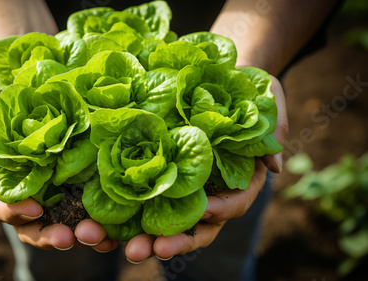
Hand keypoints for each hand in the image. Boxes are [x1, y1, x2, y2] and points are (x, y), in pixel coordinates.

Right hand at [0, 71, 118, 251]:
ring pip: (63, 223)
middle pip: (32, 225)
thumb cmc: (0, 83)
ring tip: (100, 237)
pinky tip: (117, 231)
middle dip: (50, 236)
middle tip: (70, 238)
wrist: (34, 70)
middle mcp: (27, 188)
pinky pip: (89, 208)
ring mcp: (55, 188)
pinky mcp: (80, 180)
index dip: (13, 211)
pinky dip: (101, 223)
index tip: (35, 208)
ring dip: (80, 235)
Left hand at [124, 75, 287, 262]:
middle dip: (175, 241)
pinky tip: (104, 225)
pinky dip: (126, 215)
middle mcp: (211, 191)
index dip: (221, 209)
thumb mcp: (268, 100)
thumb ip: (273, 130)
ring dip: (144, 237)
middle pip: (196, 226)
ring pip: (166, 221)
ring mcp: (184, 187)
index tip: (205, 210)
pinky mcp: (159, 176)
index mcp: (239, 179)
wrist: (219, 76)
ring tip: (124, 248)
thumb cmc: (247, 89)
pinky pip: (143, 200)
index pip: (233, 203)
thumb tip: (274, 166)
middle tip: (150, 249)